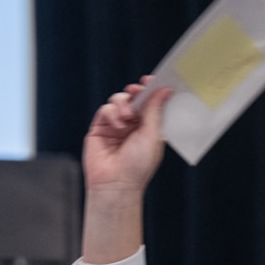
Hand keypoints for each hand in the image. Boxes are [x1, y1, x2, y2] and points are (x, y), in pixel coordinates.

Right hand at [80, 79, 171, 264]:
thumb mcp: (152, 135)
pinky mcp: (100, 128)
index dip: (151, 90)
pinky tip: (117, 125)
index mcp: (149, 127)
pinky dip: (111, 113)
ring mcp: (116, 126)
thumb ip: (155, 110)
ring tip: (127, 118)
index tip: (151, 80)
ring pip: (118, 100)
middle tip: (137, 91)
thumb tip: (164, 90)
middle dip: (135, 92)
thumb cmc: (138, 166)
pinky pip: (105, 110)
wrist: (116, 184)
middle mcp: (133, 125)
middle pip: (134, 98)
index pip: (150, 102)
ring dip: (123, 104)